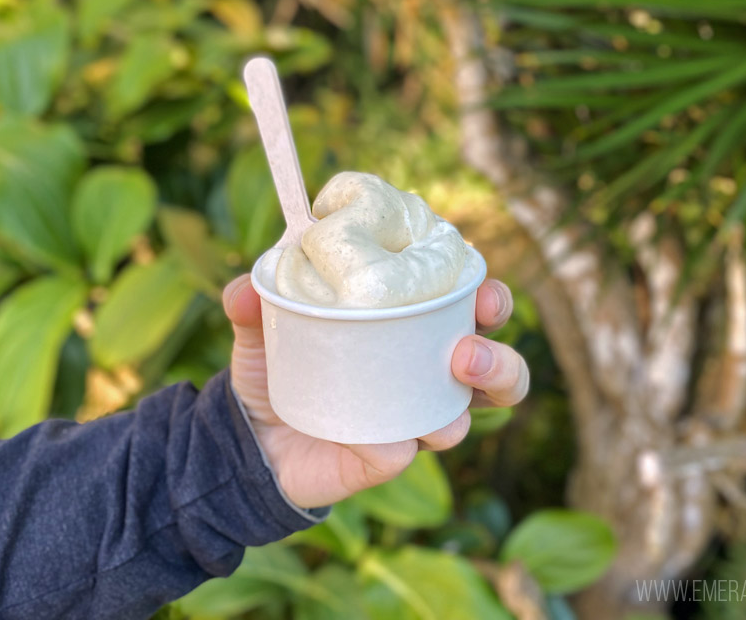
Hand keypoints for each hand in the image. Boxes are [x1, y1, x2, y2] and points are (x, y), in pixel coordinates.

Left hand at [223, 274, 528, 509]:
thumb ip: (252, 300)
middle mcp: (426, 379)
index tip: (483, 289)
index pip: (470, 311)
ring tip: (450, 382)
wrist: (247, 435)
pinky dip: (396, 441)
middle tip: (467, 349)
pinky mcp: (384, 458)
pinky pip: (402, 451)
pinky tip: (380, 435)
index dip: (491, 299)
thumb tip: (246, 287)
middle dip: (499, 360)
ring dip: (468, 403)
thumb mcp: (261, 329)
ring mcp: (412, 422)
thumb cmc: (275, 368)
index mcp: (412, 332)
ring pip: (467, 417)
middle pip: (496, 371)